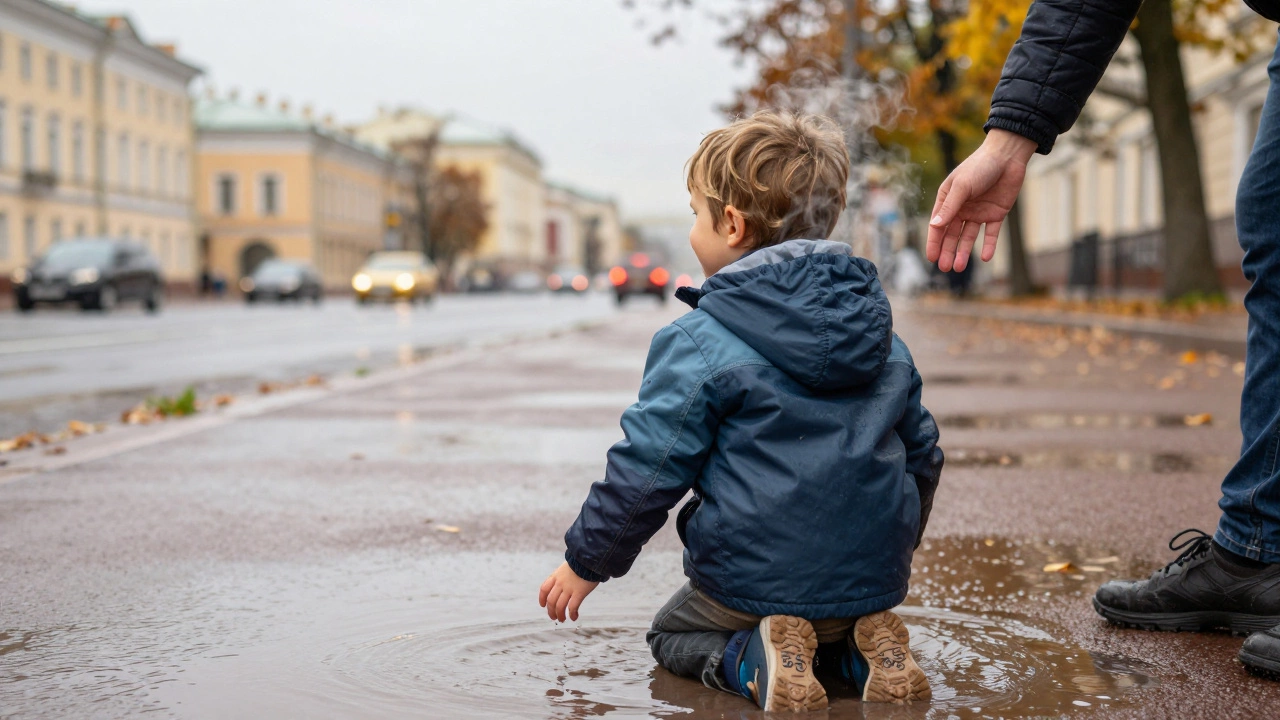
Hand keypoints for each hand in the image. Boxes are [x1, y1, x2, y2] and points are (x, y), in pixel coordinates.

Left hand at [538, 562, 598, 621]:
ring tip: (562, 619)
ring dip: (560, 615)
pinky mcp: (579, 592)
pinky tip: (574, 617)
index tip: (543, 605)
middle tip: (554, 617)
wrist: (590, 557)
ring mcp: (569, 588)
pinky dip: (572, 614)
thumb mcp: (567, 566)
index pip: (544, 589)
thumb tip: (563, 582)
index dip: (542, 599)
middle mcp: (560, 583)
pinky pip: (572, 607)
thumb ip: (563, 575)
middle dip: (551, 611)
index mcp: (556, 576)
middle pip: (551, 601)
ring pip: (560, 606)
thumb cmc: (581, 562)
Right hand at [927, 129, 1036, 271]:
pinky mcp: (996, 214)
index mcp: (948, 199)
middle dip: (948, 251)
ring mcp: (979, 212)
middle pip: (952, 235)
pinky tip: (985, 257)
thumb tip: (935, 226)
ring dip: (964, 252)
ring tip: (960, 267)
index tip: (932, 258)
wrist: (1008, 157)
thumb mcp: (962, 186)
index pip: (938, 225)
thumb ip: (950, 207)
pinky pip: (991, 233)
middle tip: (945, 268)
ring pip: (969, 237)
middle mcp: (962, 208)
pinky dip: (988, 245)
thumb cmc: (980, 166)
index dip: (934, 242)